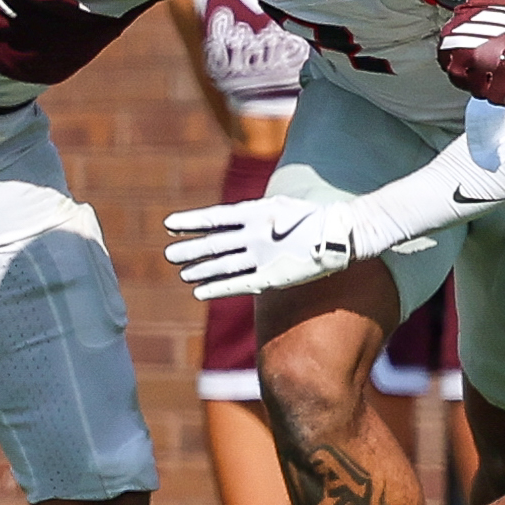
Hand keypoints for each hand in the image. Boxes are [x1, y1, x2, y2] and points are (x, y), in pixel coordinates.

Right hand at [163, 196, 354, 300]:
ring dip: (203, 270)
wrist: (336, 235)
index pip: (216, 218)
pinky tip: (201, 291)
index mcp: (253, 216)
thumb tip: (271, 230)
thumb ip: (281, 220)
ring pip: (224, 264)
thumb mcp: (294, 212)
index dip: (192, 222)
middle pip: (215, 244)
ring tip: (182, 274)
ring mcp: (259, 258)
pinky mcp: (270, 277)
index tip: (168, 224)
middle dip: (192, 249)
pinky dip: (220, 287)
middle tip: (169, 255)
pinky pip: (239, 283)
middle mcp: (252, 238)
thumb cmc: (314, 219)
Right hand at [437, 0, 504, 125]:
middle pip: (477, 92)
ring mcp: (461, 50)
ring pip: (459, 81)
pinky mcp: (447, 43)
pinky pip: (446, 66)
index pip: (496, 100)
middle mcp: (480, 59)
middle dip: (485, 84)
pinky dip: (455, 63)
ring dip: (469, 75)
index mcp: (502, 64)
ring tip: (479, 60)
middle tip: (492, 67)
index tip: (503, 82)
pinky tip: (467, 53)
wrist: (500, 1)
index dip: (501, 92)